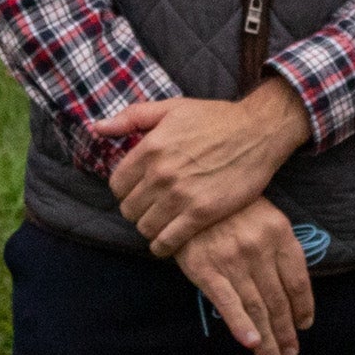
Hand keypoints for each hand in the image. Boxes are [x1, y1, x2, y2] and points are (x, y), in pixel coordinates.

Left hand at [92, 85, 309, 255]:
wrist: (258, 131)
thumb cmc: (215, 118)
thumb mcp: (171, 108)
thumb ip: (131, 117)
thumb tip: (96, 127)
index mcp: (150, 147)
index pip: (117, 185)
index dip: (125, 190)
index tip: (138, 190)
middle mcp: (161, 173)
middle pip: (128, 209)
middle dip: (137, 210)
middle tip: (151, 208)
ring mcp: (181, 195)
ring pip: (145, 227)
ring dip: (150, 228)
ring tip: (162, 222)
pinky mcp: (202, 213)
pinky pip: (168, 241)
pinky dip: (163, 246)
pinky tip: (168, 242)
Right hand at [170, 198, 318, 354]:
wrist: (188, 190)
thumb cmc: (230, 206)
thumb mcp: (264, 216)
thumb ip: (279, 248)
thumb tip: (293, 291)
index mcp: (280, 234)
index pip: (298, 281)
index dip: (303, 308)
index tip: (303, 327)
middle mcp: (260, 249)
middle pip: (279, 301)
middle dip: (285, 334)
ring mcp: (233, 259)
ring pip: (256, 307)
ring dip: (268, 340)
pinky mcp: (205, 268)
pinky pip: (227, 301)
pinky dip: (240, 324)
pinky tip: (251, 343)